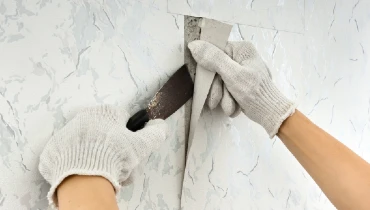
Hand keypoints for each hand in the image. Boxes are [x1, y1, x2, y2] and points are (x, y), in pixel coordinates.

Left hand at [38, 105, 166, 206]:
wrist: (82, 178)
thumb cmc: (113, 157)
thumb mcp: (142, 145)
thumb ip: (155, 132)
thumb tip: (160, 124)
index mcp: (105, 113)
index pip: (122, 119)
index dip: (129, 136)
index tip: (129, 149)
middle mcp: (84, 118)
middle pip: (105, 133)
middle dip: (113, 147)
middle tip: (117, 164)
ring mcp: (66, 133)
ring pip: (88, 144)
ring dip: (96, 155)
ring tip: (102, 171)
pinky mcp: (54, 150)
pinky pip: (70, 155)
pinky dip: (78, 163)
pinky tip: (85, 173)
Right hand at [188, 40, 294, 136]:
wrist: (270, 113)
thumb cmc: (255, 92)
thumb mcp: (232, 75)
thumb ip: (213, 59)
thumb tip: (194, 44)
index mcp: (241, 49)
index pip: (215, 51)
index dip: (208, 67)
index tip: (206, 81)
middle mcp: (241, 56)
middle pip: (216, 69)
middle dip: (217, 89)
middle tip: (217, 101)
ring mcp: (240, 70)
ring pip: (220, 81)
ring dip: (223, 97)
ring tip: (230, 106)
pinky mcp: (240, 82)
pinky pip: (226, 88)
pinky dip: (228, 99)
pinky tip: (234, 106)